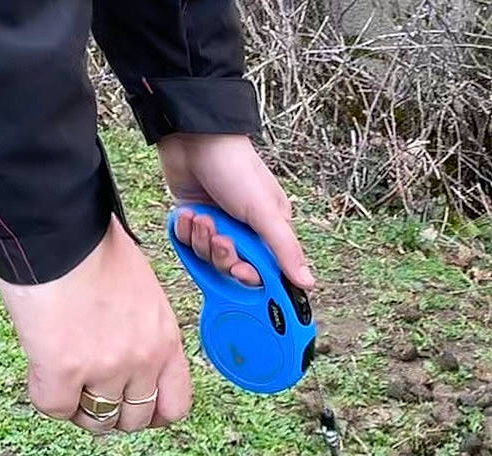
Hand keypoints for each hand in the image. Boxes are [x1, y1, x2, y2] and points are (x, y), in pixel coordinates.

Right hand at [0, 220, 189, 432]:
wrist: (58, 225)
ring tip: (63, 383)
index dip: (152, 413)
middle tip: (88, 392)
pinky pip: (56, 408)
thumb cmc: (93, 247)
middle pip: (135, 420)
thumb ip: (140, 331)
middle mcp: (144, 359)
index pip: (176, 405)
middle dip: (112, 411)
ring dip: (80, 408)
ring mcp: (105, 367)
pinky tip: (40, 371)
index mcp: (166, 339)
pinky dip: (47, 396)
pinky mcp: (62, 369)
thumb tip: (121, 352)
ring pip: (97, 420)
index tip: (131, 404)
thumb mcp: (142, 294)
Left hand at [158, 134, 314, 291]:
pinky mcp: (195, 218)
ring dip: (201, 240)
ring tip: (202, 217)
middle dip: (222, 255)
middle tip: (219, 237)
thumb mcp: (264, 212)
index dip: (250, 274)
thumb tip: (307, 282)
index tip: (239, 269)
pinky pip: (187, 242)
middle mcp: (245, 229)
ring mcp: (219, 224)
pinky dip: (184, 231)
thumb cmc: (235, 168)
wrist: (193, 137)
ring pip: (207, 256)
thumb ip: (285, 250)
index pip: (264, 269)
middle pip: (233, 266)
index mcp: (270, 229)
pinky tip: (188, 212)